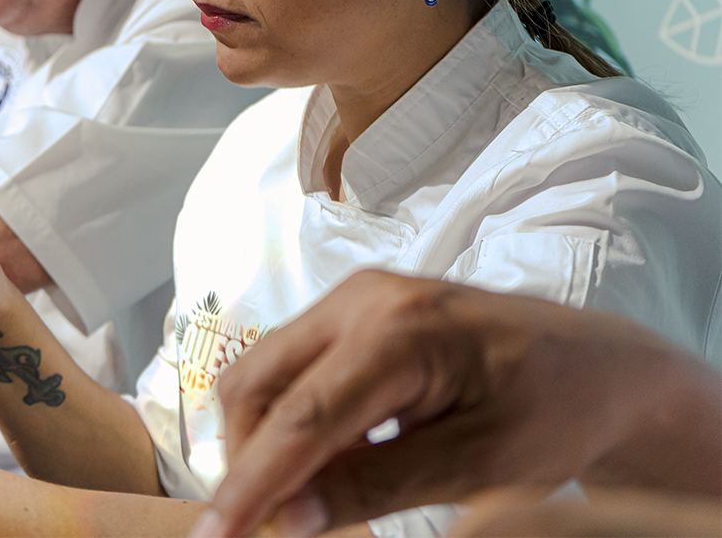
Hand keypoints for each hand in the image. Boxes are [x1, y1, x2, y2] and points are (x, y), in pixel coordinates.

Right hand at [198, 270, 705, 537]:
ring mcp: (353, 297)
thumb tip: (289, 517)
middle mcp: (361, 297)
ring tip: (296, 500)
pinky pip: (290, 366)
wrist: (597, 365)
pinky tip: (321, 464)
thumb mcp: (476, 465)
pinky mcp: (352, 310)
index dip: (250, 481)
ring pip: (263, 373)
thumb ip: (376, 486)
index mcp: (399, 330)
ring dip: (262, 440)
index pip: (300, 416)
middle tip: (261, 529)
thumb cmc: (554, 412)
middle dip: (246, 460)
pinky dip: (288, 420)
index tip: (214, 536)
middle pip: (257, 383)